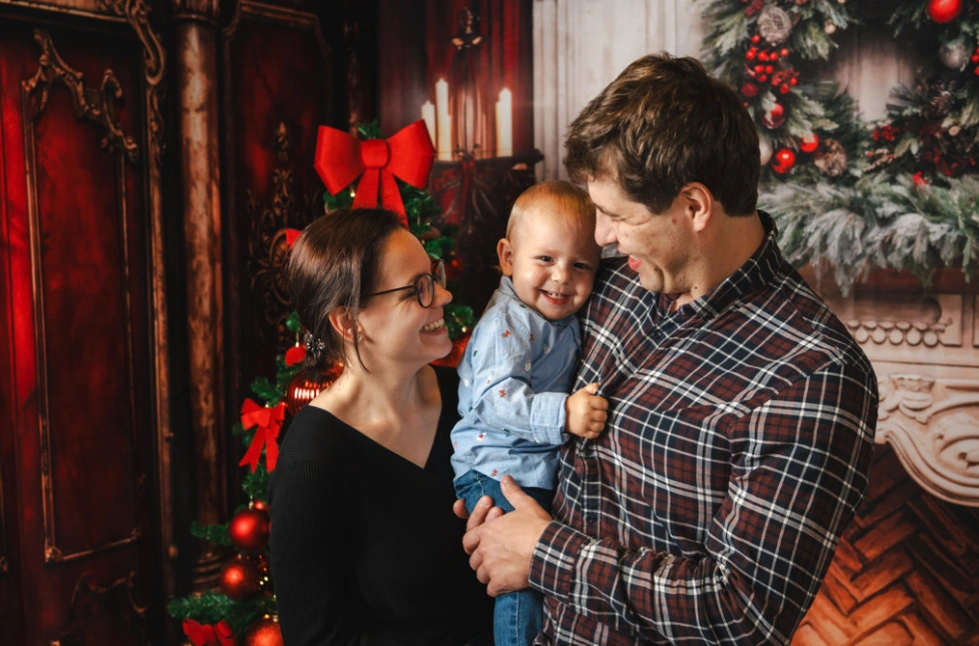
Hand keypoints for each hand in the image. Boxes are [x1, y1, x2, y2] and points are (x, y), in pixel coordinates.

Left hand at [462, 476, 551, 595]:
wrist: (550, 549)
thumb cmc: (537, 527)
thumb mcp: (525, 505)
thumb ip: (512, 492)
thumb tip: (505, 479)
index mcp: (486, 532)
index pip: (468, 540)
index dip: (474, 542)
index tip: (484, 541)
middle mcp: (484, 550)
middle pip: (474, 560)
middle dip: (482, 559)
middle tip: (495, 556)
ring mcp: (491, 568)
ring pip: (481, 575)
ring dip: (489, 573)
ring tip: (501, 569)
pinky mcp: (500, 583)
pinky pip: (491, 590)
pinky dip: (497, 588)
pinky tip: (506, 583)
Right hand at [566, 382, 607, 438]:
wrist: (561, 413)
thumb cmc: (575, 402)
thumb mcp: (582, 392)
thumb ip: (592, 387)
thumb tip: (599, 386)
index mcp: (587, 401)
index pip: (604, 404)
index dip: (604, 404)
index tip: (600, 405)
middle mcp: (587, 413)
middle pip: (604, 416)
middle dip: (602, 414)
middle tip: (597, 412)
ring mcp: (585, 424)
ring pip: (601, 426)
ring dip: (600, 423)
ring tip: (596, 420)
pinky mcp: (582, 432)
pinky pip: (595, 434)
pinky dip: (596, 432)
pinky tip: (592, 426)